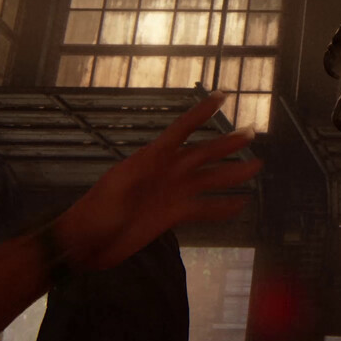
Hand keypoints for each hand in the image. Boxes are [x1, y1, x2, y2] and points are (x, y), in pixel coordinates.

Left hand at [53, 91, 261, 271]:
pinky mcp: (171, 216)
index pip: (181, 130)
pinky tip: (239, 204)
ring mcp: (170, 194)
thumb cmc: (96, 213)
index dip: (200, 114)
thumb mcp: (114, 189)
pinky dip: (221, 207)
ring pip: (207, 180)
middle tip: (252, 133)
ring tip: (255, 167)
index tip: (221, 97)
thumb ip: (136, 175)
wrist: (86, 244)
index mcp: (150, 159)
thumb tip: (157, 160)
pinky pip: (202, 209)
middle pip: (202, 154)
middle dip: (226, 143)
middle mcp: (165, 173)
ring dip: (231, 174)